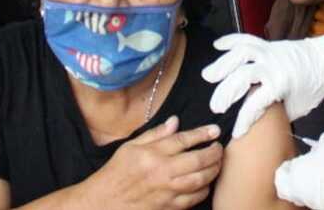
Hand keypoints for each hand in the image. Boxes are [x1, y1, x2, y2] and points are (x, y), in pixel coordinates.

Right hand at [74, 116, 223, 209]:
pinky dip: (204, 189)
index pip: (183, 139)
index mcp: (151, 154)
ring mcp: (166, 191)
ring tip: (216, 163)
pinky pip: (194, 198)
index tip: (214, 130)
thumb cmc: (117, 172)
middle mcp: (161, 172)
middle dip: (214, 152)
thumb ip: (155, 134)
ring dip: (214, 170)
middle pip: (198, 159)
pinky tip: (205, 182)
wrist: (104, 202)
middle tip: (219, 148)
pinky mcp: (168, 207)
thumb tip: (175, 121)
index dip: (202, 133)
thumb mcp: (130, 147)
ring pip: (201, 179)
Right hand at [204, 34, 323, 139]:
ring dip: (223, 64)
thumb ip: (277, 112)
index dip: (244, 120)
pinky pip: (247, 38)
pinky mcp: (268, 44)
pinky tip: (217, 46)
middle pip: (242, 77)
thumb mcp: (298, 107)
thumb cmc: (312, 88)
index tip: (236, 133)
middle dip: (226, 93)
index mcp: (281, 84)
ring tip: (208, 76)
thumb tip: (258, 122)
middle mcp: (272, 66)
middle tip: (216, 107)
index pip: (256, 104)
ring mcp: (269, 52)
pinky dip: (231, 40)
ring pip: (241, 53)